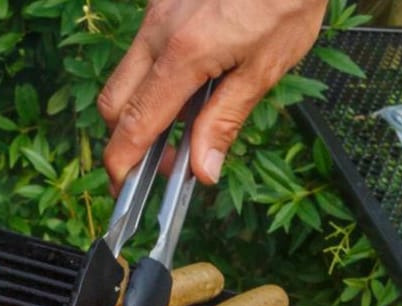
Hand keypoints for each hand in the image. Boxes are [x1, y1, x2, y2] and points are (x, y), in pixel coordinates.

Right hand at [98, 0, 328, 190]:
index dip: (123, 163)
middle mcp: (158, 30)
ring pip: (126, 74)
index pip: (135, 122)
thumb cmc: (286, 3)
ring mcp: (156, 13)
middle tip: (162, 166)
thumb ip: (226, 120)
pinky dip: (155, 80)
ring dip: (142, 109)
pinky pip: (144, 51)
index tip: (123, 190)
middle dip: (126, 140)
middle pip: (115, 100)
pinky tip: (191, 89)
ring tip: (184, 129)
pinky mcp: (162, 3)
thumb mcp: (265, 70)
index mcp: (184, 54)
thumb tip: (202, 170)